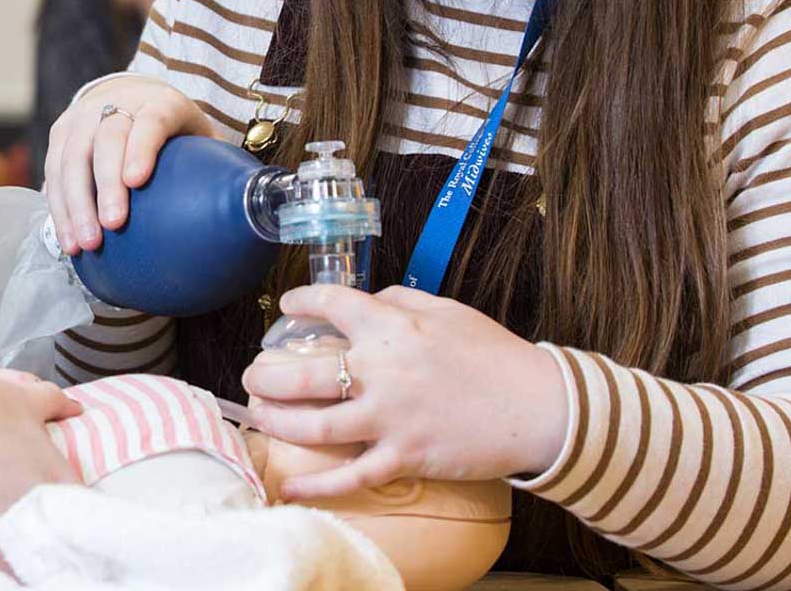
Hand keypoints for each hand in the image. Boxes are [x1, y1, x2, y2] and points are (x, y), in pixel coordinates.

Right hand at [41, 76, 212, 255]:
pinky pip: (53, 171)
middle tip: (111, 225)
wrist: (130, 95)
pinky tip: (68, 239)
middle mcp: (116, 103)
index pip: (149, 120)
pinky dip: (59, 208)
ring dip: (75, 203)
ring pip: (72, 157)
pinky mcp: (61, 132)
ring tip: (85, 244)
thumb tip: (252, 211)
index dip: (142, 148)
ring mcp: (83, 116)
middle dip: (104, 184)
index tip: (137, 181)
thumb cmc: (174, 130)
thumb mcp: (198, 136)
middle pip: (105, 140)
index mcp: (159, 102)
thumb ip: (217, 167)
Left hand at [239, 284, 569, 499]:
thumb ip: (399, 302)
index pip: (330, 304)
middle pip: (303, 375)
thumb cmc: (495, 355)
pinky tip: (288, 488)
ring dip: (276, 422)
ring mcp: (391, 418)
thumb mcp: (447, 311)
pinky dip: (315, 487)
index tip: (287, 307)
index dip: (300, 302)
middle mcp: (382, 371)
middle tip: (251, 376)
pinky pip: (350, 477)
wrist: (539, 406)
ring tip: (258, 416)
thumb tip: (367, 301)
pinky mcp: (404, 457)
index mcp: (392, 327)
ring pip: (314, 427)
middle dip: (265, 376)